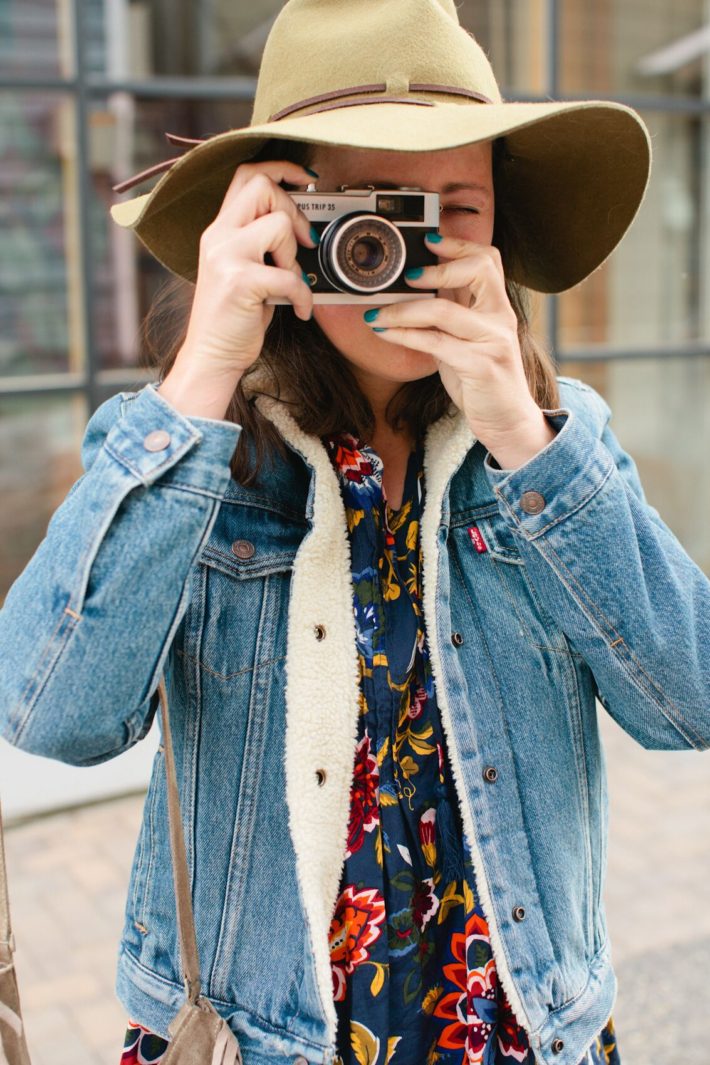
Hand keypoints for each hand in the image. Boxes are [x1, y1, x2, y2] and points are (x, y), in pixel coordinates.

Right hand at [158, 159, 317, 418]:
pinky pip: (289, 275)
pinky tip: (299, 310)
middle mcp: (218, 237)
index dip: (279, 168)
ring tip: (288, 283)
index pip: (245, 175)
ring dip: (294, 256)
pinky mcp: (241, 282)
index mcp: (219, 230)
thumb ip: (260, 245)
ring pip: (278, 225)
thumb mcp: (244, 272)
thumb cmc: (233, 319)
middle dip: (293, 209)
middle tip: (302, 242)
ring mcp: (226, 257)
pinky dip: (302, 295)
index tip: (305, 180)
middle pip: (261, 186)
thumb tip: (299, 228)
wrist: (211, 356)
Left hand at [363, 235, 556, 466]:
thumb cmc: (483, 380)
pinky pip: (435, 342)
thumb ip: (452, 313)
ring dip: (403, 309)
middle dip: (438, 267)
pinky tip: (384, 333)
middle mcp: (499, 318)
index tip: (428, 239)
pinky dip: (404, 335)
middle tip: (407, 276)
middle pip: (479, 269)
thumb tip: (420, 287)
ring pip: (444, 310)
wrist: (509, 420)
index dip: (458, 245)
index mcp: (496, 307)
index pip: (487, 259)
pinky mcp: (480, 365)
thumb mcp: (468, 339)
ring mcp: (492, 340)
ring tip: (377, 314)